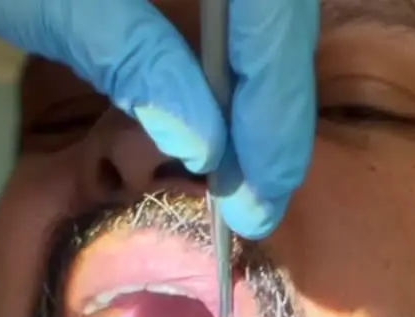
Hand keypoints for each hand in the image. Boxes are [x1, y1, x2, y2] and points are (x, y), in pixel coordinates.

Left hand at [0, 0, 317, 239]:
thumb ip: (129, 55)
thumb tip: (204, 142)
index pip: (273, 8)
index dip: (277, 101)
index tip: (260, 186)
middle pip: (285, 13)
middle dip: (276, 108)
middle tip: (257, 200)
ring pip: (267, 15)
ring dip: (260, 94)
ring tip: (242, 176)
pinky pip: (232, 13)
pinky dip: (231, 68)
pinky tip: (216, 122)